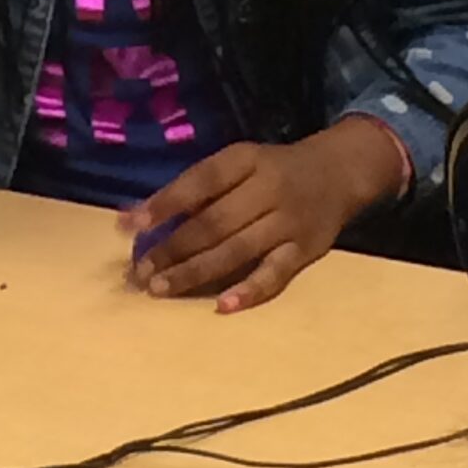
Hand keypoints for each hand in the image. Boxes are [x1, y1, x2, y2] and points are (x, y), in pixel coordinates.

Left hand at [121, 121, 408, 314]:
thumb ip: (202, 187)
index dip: (163, 203)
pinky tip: (222, 307)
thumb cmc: (274, 170)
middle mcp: (267, 189)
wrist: (339, 172)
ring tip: (160, 289)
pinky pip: (275, 275)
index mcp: (245, 160)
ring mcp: (288, 223)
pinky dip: (249, 291)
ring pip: (237, 251)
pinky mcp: (305, 252)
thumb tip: (145, 216)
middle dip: (172, 248)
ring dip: (195, 272)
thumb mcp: (241, 162)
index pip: (200, 181)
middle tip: (138, 272)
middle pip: (214, 222)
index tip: (127, 226)